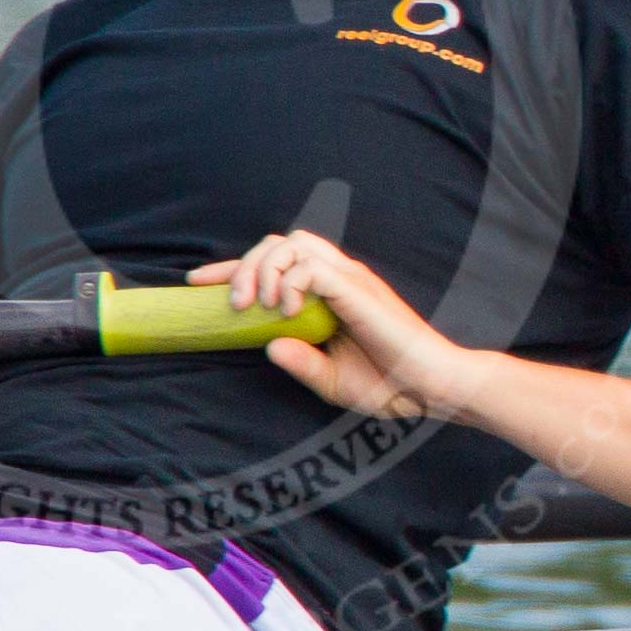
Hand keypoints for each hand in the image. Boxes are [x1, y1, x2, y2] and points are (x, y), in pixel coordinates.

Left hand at [187, 230, 468, 420]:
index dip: (233, 268)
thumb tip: (268, 347)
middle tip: (232, 304)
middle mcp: (339, 277)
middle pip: (279, 242)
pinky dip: (292, 282)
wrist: (432, 389)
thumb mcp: (332, 381)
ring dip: (265, 269)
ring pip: (294, 244)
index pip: (275, 263)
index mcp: (330, 292)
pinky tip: (286, 310)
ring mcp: (350, 280)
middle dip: (243, 265)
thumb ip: (301, 364)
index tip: (198, 284)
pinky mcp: (358, 290)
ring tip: (256, 305)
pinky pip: (314, 268)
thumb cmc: (390, 384)